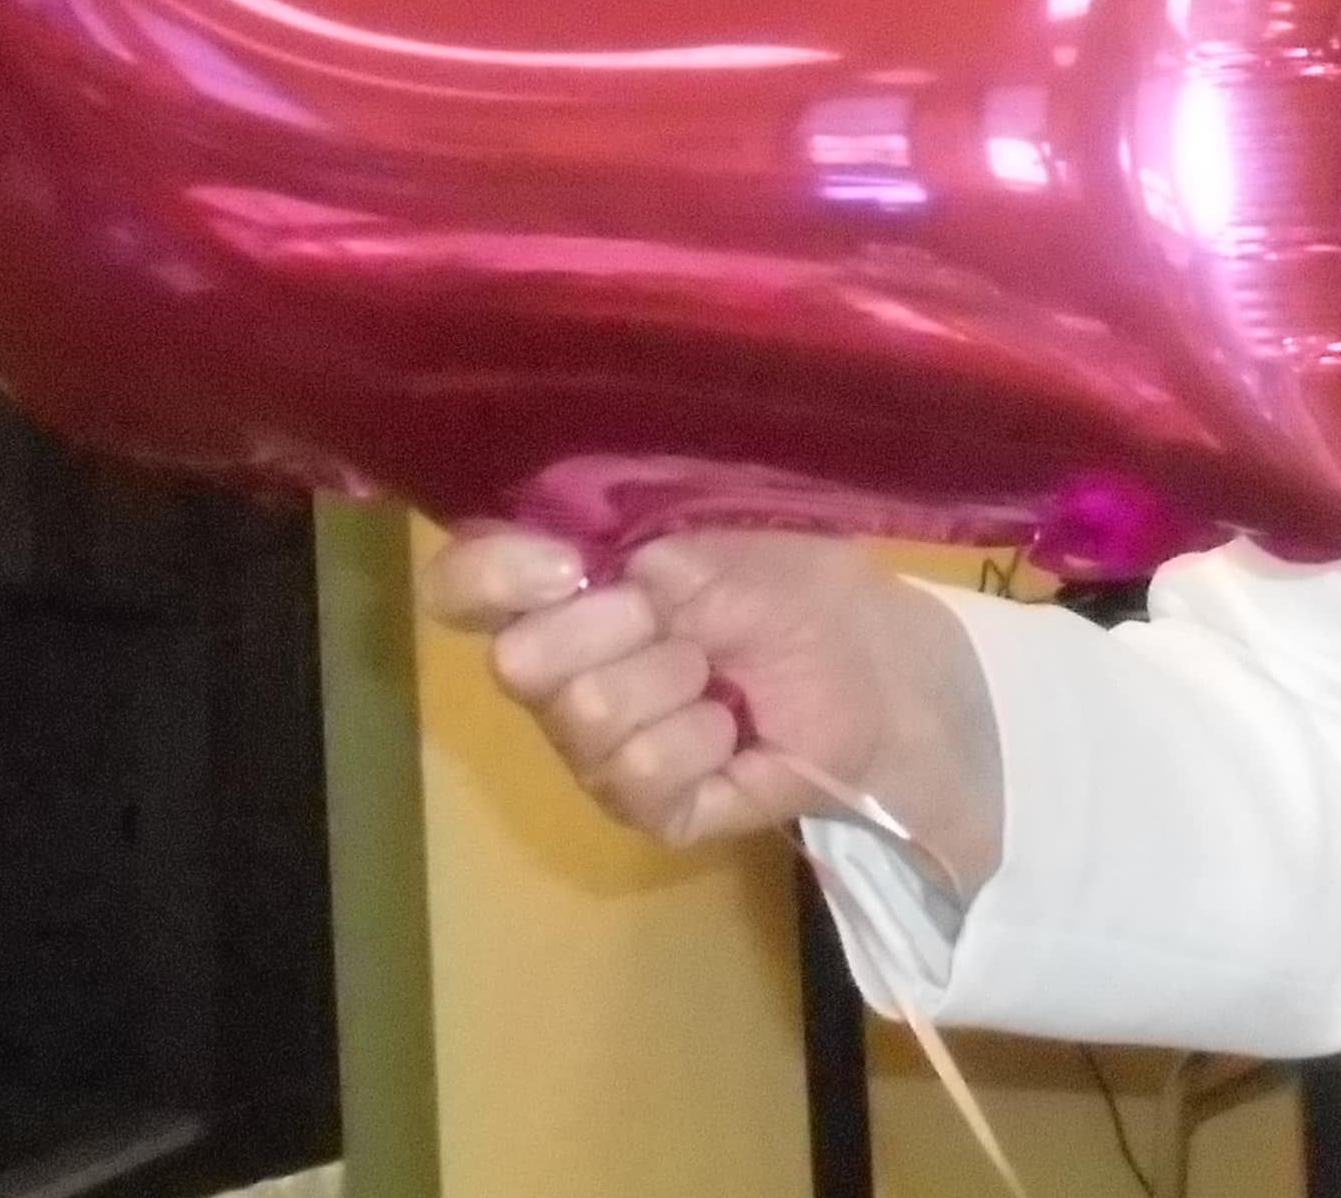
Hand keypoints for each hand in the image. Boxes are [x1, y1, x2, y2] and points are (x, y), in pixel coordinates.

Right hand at [422, 523, 1007, 890]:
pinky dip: (705, 736)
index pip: (462, 585)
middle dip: (622, 626)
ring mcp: (595, 751)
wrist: (879, 661)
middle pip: (523, 662)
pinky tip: (735, 726)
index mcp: (559, 589)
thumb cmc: (792, 581)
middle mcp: (556, 674)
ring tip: (722, 671)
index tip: (568, 563)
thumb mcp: (711, 531)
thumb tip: (559, 557)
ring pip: (588, 716)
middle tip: (687, 618)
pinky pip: (643, 773)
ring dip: (678, 678)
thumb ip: (624, 537)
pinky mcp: (647, 809)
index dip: (493, 576)